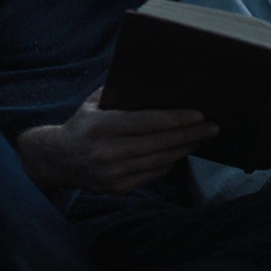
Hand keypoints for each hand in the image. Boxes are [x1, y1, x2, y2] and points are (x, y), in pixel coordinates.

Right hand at [17, 88, 218, 193]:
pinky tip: (181, 151)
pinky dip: (170, 162)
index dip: (176, 119)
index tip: (199, 114)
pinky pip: (153, 174)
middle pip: (160, 143)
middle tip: (213, 126)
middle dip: (191, 134)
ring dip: (185, 148)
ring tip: (202, 137)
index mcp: (101, 127)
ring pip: (160, 160)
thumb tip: (157, 81)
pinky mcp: (118, 188)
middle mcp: (107, 153)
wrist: (57, 160)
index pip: (147, 122)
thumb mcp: (94, 102)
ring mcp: (113, 174)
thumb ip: (120, 92)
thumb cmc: (82, 124)